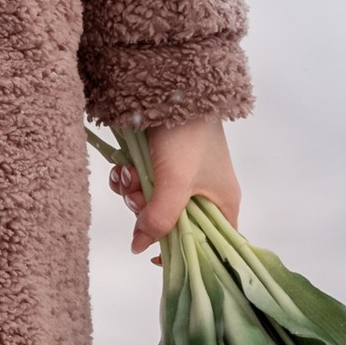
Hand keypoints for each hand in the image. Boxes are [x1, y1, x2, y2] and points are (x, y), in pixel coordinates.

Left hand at [109, 114, 240, 254]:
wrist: (173, 88)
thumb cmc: (187, 136)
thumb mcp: (175, 183)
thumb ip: (159, 219)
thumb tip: (140, 246)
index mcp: (223, 203)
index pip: (211, 244)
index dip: (185, 253)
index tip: (158, 256)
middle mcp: (205, 194)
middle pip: (172, 225)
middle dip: (149, 213)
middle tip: (139, 197)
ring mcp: (182, 178)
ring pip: (152, 204)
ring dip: (134, 193)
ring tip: (129, 174)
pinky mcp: (162, 163)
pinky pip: (142, 185)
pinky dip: (129, 179)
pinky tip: (122, 166)